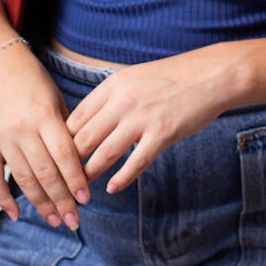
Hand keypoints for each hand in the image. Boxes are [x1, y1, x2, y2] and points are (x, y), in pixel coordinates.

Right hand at [0, 43, 89, 227]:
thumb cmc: (31, 78)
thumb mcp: (55, 97)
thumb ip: (65, 128)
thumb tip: (79, 162)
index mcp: (44, 114)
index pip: (64, 154)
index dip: (76, 179)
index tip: (86, 199)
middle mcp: (22, 128)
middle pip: (46, 173)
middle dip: (62, 200)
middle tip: (75, 221)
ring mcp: (1, 137)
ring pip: (23, 179)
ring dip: (40, 204)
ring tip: (56, 220)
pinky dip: (3, 199)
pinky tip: (16, 214)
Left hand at [65, 48, 235, 192]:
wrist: (209, 75)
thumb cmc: (171, 78)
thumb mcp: (134, 78)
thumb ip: (111, 98)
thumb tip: (88, 123)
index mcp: (113, 85)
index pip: (76, 117)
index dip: (62, 141)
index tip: (56, 159)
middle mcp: (123, 100)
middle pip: (84, 138)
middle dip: (70, 164)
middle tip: (63, 182)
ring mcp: (143, 117)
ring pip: (105, 153)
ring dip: (90, 175)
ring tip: (82, 190)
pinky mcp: (162, 133)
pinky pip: (136, 161)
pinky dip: (122, 177)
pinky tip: (113, 188)